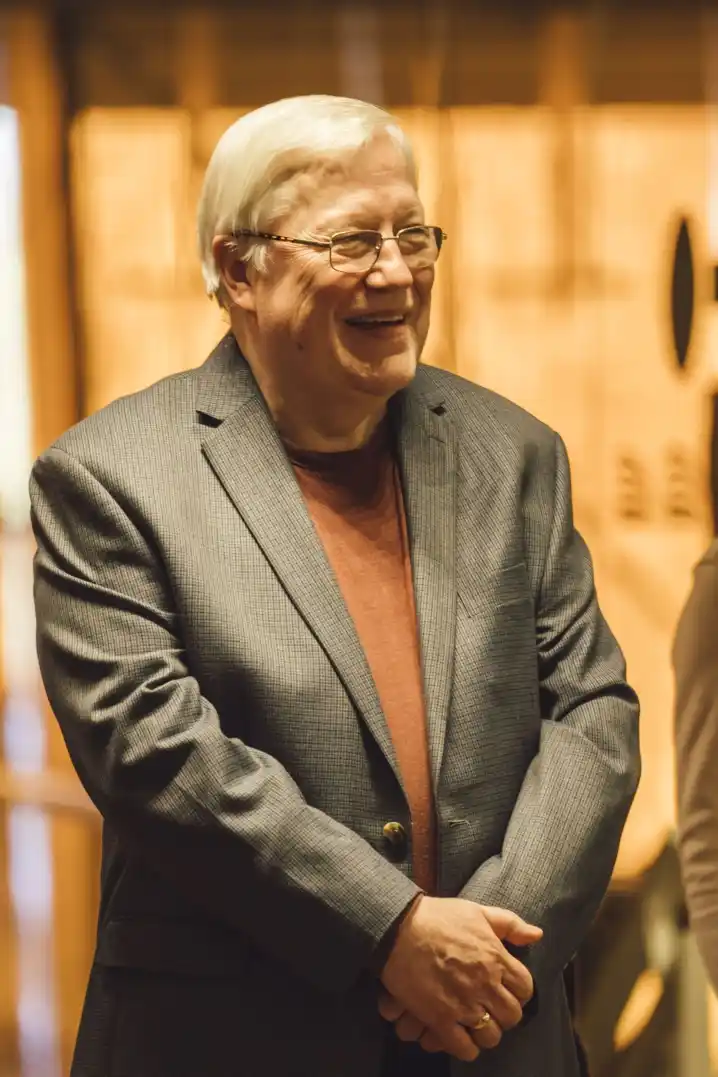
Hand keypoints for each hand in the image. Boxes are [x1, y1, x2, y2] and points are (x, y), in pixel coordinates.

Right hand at [379, 900, 541, 1061]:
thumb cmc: (438, 916)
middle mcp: (485, 984)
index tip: (506, 990)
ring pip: (491, 1035)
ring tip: (476, 1024)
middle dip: (504, 1014)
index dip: (518, 992)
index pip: (525, 988)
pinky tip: (460, 1036)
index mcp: (496, 958)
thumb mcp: (477, 911)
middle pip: (512, 1016)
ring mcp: (464, 1004)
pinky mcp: (441, 1019)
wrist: (399, 928)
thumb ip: (509, 923)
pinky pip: (465, 1048)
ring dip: (486, 1032)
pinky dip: (466, 1047)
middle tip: (491, 1008)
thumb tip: (537, 935)